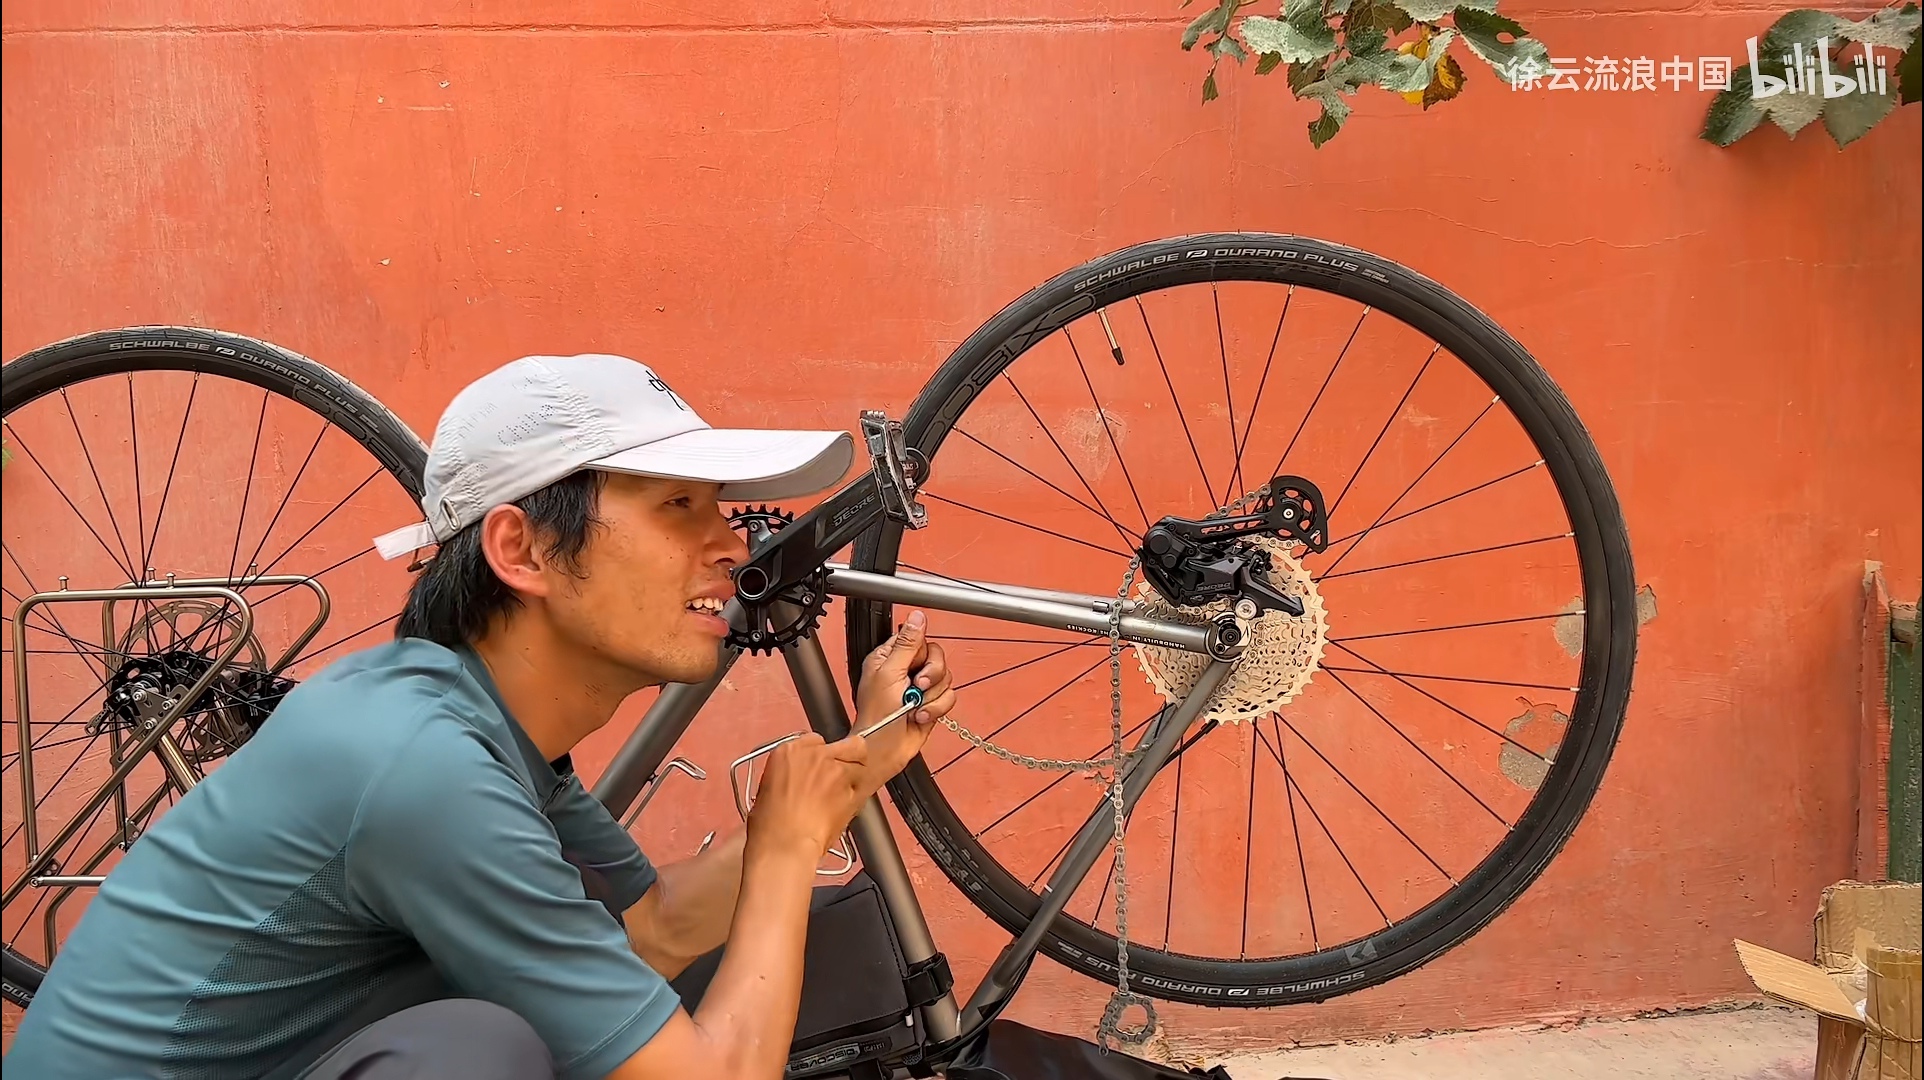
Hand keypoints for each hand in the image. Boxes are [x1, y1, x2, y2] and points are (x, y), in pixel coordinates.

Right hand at [747, 733, 868, 858]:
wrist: (785, 844)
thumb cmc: (769, 825)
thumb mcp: (768, 788)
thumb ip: (791, 772)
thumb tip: (800, 778)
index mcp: (788, 752)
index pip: (816, 740)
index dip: (821, 755)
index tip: (818, 767)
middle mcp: (815, 755)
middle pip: (849, 744)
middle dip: (850, 755)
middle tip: (842, 772)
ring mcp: (836, 770)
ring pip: (861, 763)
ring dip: (854, 777)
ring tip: (842, 794)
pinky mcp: (850, 789)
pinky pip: (861, 787)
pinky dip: (856, 796)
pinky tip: (843, 808)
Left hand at [851, 609, 956, 786]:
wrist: (884, 751)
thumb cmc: (877, 716)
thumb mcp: (890, 673)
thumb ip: (907, 644)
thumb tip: (916, 616)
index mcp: (890, 658)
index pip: (918, 639)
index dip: (921, 653)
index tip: (915, 666)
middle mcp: (906, 670)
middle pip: (937, 657)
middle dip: (931, 675)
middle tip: (917, 686)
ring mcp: (920, 688)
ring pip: (946, 678)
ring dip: (932, 697)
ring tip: (914, 707)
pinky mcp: (932, 704)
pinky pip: (950, 697)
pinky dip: (937, 709)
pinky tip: (920, 717)